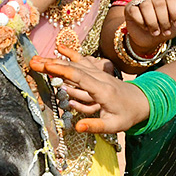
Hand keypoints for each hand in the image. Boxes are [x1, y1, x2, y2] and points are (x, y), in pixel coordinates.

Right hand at [32, 45, 150, 132]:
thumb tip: (76, 127)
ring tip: (38, 59)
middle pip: (73, 68)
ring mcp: (98, 74)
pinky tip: (60, 48)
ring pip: (75, 64)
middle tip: (33, 62)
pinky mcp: (97, 73)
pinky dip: (71, 55)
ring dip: (57, 60)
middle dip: (53, 64)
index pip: (80, 77)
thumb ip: (95, 126)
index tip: (46, 67)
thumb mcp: (114, 126)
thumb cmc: (127, 116)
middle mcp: (99, 78)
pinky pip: (82, 63)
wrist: (142, 102)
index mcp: (102, 90)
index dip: (62, 71)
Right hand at [125, 0, 175, 51]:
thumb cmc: (168, 25)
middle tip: (166, 31)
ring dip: (153, 23)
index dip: (175, 11)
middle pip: (159, 3)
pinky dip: (142, 23)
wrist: (151, 37)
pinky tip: (146, 28)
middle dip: (164, 20)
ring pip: (146, 7)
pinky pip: (135, 12)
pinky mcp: (130, 7)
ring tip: (157, 32)